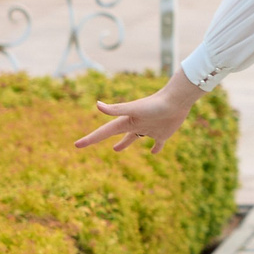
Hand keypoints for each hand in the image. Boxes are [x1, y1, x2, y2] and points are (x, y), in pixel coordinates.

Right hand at [76, 67, 206, 152]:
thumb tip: (96, 104)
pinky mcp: (163, 134)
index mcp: (126, 121)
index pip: (104, 132)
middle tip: (90, 142)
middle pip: (116, 134)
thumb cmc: (155, 104)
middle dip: (102, 139)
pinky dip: (155, 149)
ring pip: (133, 139)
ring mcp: (149, 129)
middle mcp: (135, 125)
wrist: (177, 100)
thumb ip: (116, 109)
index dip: (90, 139)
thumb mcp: (133, 108)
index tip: (77, 145)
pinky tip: (154, 153)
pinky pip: (157, 144)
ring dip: (124, 143)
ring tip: (116, 149)